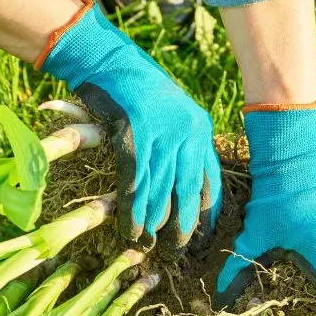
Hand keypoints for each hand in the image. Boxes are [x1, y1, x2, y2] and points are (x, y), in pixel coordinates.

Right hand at [40, 1, 221, 248]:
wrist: (106, 60)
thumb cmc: (137, 88)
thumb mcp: (171, 113)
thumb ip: (181, 143)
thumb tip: (182, 184)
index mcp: (200, 129)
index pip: (209, 180)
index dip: (205, 213)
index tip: (202, 237)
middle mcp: (185, 133)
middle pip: (186, 193)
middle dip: (181, 229)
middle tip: (175, 254)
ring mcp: (160, 135)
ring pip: (159, 194)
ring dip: (152, 226)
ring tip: (148, 248)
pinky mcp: (133, 137)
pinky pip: (135, 186)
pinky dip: (131, 212)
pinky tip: (129, 230)